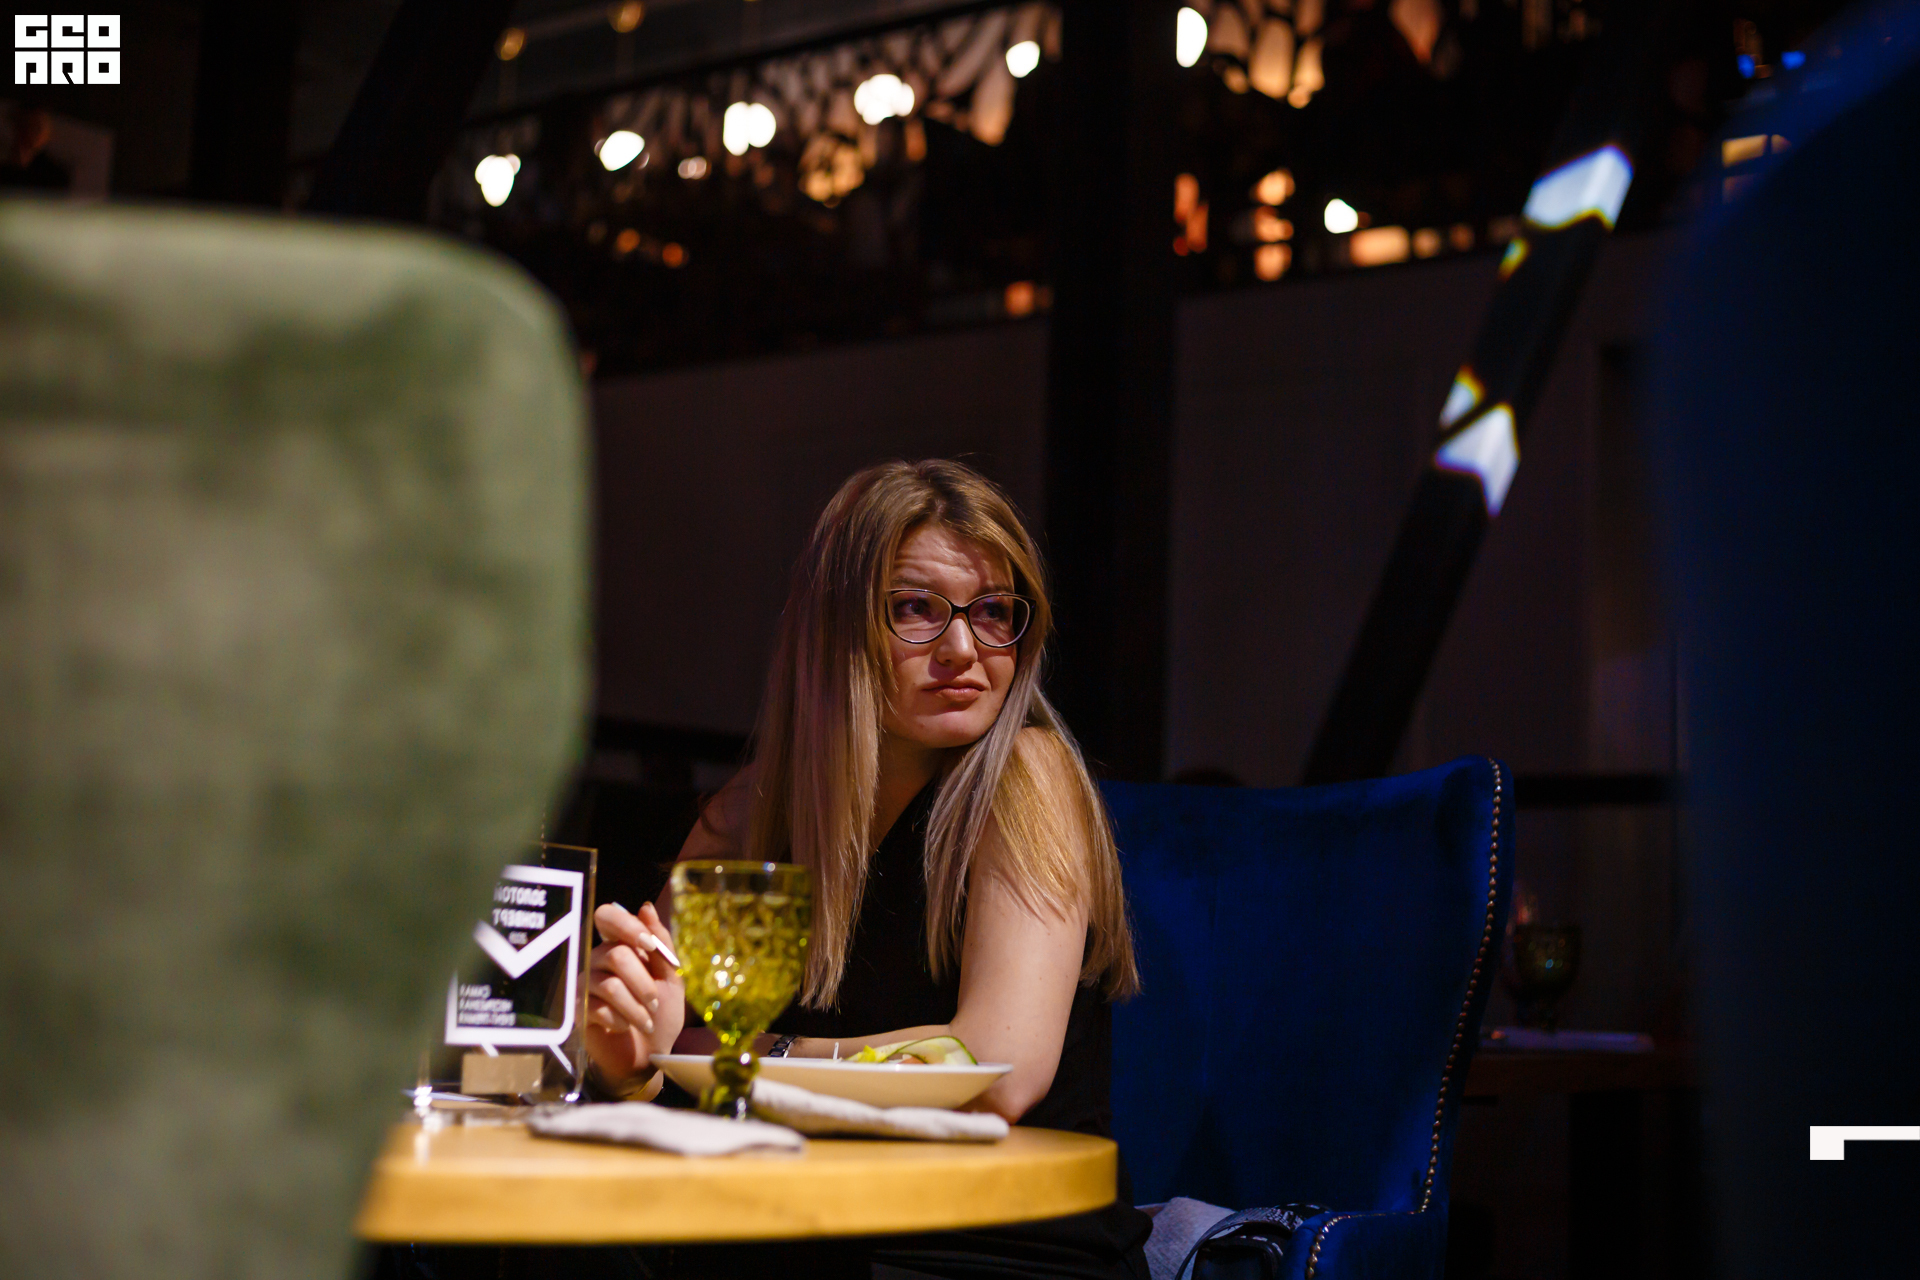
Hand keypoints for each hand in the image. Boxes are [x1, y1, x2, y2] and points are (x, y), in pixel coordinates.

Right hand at [584, 901, 685, 1090]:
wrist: (650, 1056)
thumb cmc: (660, 1014)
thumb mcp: (671, 977)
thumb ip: (661, 944)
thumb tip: (645, 907)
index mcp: (619, 946)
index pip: (608, 916)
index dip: (628, 926)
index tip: (650, 947)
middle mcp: (596, 961)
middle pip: (616, 954)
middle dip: (643, 982)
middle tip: (655, 1002)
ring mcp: (584, 986)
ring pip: (611, 984)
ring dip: (636, 1006)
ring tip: (646, 1021)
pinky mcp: (577, 1012)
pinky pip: (599, 1009)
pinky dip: (621, 1020)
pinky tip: (623, 1027)